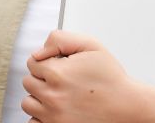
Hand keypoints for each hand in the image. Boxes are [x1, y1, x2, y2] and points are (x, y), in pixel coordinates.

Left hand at [21, 30, 141, 122]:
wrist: (126, 107)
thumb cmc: (111, 78)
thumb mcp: (91, 46)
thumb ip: (60, 40)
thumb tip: (39, 51)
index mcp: (58, 74)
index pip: (32, 62)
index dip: (47, 60)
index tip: (59, 64)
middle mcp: (52, 97)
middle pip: (28, 82)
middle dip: (42, 77)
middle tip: (62, 79)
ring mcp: (53, 117)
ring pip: (28, 103)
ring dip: (39, 97)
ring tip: (58, 93)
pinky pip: (33, 122)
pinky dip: (41, 116)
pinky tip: (55, 109)